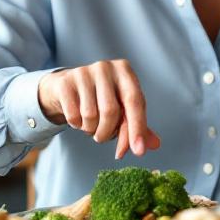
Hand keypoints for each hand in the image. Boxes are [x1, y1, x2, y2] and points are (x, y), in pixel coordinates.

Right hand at [38, 60, 161, 158]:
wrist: (67, 87)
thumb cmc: (101, 98)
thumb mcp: (122, 108)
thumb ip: (138, 126)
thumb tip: (154, 145)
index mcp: (124, 71)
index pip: (135, 102)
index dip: (137, 128)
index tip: (138, 152)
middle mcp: (105, 67)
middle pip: (110, 111)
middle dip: (108, 133)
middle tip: (102, 137)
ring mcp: (83, 72)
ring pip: (90, 116)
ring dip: (91, 130)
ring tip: (90, 125)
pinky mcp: (66, 82)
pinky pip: (73, 116)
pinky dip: (77, 125)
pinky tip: (78, 118)